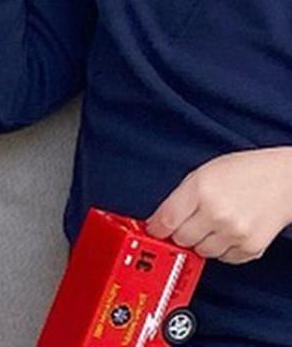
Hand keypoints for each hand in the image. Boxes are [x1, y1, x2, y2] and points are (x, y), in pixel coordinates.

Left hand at [146, 148, 291, 262]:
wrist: (283, 181)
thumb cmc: (243, 172)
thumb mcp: (203, 174)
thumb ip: (181, 198)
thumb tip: (160, 221)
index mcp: (200, 190)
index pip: (167, 220)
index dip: (156, 228)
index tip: (153, 231)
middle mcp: (217, 213)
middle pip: (182, 239)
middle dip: (180, 233)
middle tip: (188, 222)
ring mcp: (235, 233)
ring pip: (201, 252)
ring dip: (202, 241)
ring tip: (213, 222)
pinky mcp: (250, 248)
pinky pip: (224, 258)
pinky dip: (222, 248)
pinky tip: (229, 230)